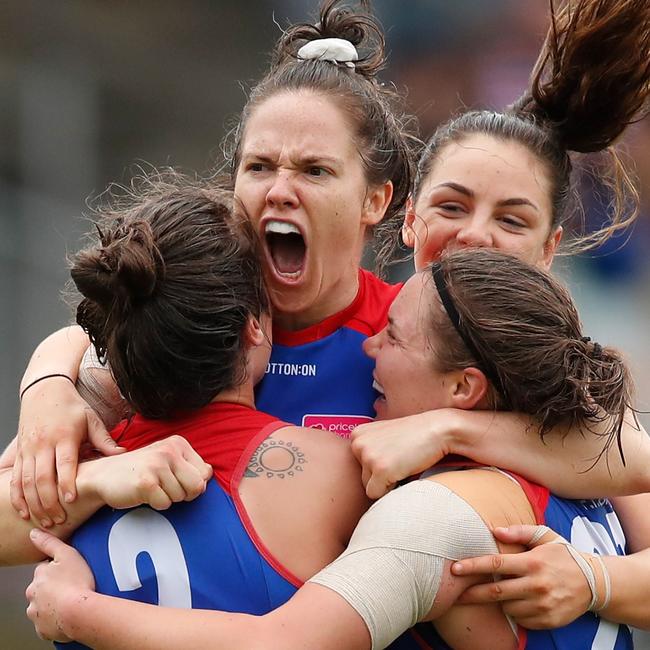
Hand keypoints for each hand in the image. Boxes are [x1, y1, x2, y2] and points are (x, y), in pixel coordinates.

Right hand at [12, 377, 125, 526]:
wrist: (45, 390)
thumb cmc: (72, 406)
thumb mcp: (91, 418)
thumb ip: (104, 439)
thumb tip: (122, 454)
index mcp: (64, 436)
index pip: (64, 464)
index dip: (66, 483)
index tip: (71, 501)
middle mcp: (43, 444)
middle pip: (42, 478)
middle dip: (48, 502)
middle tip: (58, 520)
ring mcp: (29, 449)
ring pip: (25, 481)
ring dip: (33, 504)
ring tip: (43, 521)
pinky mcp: (20, 451)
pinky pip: (14, 478)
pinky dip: (17, 496)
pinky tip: (23, 510)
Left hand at [26, 529, 94, 641]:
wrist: (80, 613)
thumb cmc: (77, 583)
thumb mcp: (67, 554)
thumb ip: (50, 542)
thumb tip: (34, 534)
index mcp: (38, 577)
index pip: (45, 570)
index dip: (59, 570)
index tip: (70, 572)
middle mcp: (33, 595)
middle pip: (44, 588)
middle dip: (56, 587)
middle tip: (74, 586)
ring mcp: (37, 613)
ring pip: (45, 605)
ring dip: (56, 603)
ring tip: (73, 600)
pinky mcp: (43, 629)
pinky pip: (49, 622)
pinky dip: (57, 618)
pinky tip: (69, 613)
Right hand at [84, 435, 212, 509]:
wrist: (103, 475)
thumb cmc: (140, 470)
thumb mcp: (167, 461)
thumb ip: (190, 466)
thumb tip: (209, 474)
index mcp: (178, 443)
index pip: (205, 472)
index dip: (192, 484)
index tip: (175, 480)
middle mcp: (169, 451)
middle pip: (197, 486)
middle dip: (184, 494)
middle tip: (165, 488)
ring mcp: (157, 466)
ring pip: (181, 497)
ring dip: (167, 498)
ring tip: (152, 487)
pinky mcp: (146, 483)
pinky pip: (165, 504)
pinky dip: (156, 505)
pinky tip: (144, 494)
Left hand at [350, 411, 452, 498]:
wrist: (437, 429)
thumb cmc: (414, 435)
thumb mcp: (384, 435)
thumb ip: (369, 448)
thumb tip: (362, 474)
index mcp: (356, 434)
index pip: (358, 465)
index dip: (377, 465)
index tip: (393, 454)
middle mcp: (357, 444)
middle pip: (361, 477)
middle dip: (380, 476)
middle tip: (399, 460)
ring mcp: (368, 456)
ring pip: (368, 487)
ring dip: (386, 482)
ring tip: (402, 464)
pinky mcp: (380, 469)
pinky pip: (376, 494)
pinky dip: (391, 490)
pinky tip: (404, 472)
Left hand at [451, 525, 591, 628]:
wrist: (596, 583)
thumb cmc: (564, 555)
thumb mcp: (545, 536)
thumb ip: (519, 531)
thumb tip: (494, 530)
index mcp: (532, 562)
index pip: (495, 565)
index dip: (472, 567)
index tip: (454, 569)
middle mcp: (536, 585)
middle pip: (495, 592)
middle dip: (472, 593)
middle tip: (456, 593)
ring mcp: (542, 605)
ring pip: (507, 607)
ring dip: (500, 601)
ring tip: (505, 591)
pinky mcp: (548, 621)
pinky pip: (521, 620)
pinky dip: (516, 612)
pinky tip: (521, 602)